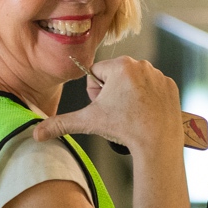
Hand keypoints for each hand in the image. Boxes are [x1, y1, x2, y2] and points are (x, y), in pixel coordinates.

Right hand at [33, 57, 183, 155]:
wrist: (157, 143)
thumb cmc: (124, 129)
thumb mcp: (88, 122)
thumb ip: (61, 123)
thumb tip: (36, 133)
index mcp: (119, 65)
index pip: (96, 73)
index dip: (96, 92)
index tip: (105, 106)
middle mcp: (141, 64)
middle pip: (115, 76)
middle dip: (112, 94)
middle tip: (119, 113)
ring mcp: (158, 74)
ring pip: (134, 83)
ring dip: (129, 96)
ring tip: (133, 115)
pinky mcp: (171, 85)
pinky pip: (152, 89)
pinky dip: (148, 100)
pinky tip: (147, 114)